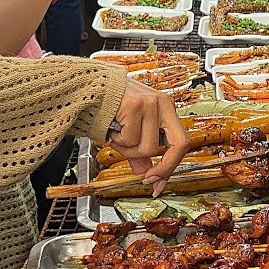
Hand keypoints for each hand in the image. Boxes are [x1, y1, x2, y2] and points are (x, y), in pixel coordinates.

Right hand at [106, 80, 190, 195]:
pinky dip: (117, 140)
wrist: (88, 85)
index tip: (157, 182)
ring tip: (117, 135)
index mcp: (166, 108)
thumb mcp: (130, 128)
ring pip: (148, 147)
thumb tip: (146, 172)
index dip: (170, 166)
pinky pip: (130, 139)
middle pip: (180, 144)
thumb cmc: (108, 104)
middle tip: (147, 178)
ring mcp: (151, 103)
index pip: (181, 141)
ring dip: (128, 150)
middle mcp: (163, 103)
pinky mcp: (136, 105)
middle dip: (164, 167)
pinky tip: (111, 127)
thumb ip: (139, 151)